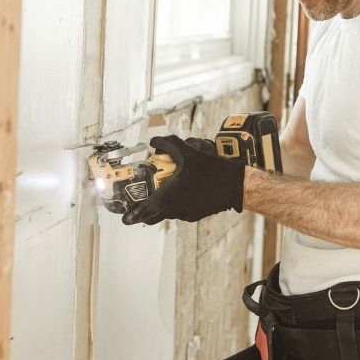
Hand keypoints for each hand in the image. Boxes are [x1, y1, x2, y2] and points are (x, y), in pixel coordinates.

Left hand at [121, 135, 244, 224]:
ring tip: (159, 196)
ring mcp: (187, 213)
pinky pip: (180, 212)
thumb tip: (154, 140)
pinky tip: (179, 194)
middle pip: (154, 216)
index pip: (148, 211)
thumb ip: (169, 144)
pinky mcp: (196, 214)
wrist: (234, 184)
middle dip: (144, 213)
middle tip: (138, 207)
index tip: (125, 219)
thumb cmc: (212, 170)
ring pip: (167, 213)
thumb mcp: (189, 152)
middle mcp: (178, 208)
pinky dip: (175, 206)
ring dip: (161, 207)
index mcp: (172, 196)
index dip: (134, 215)